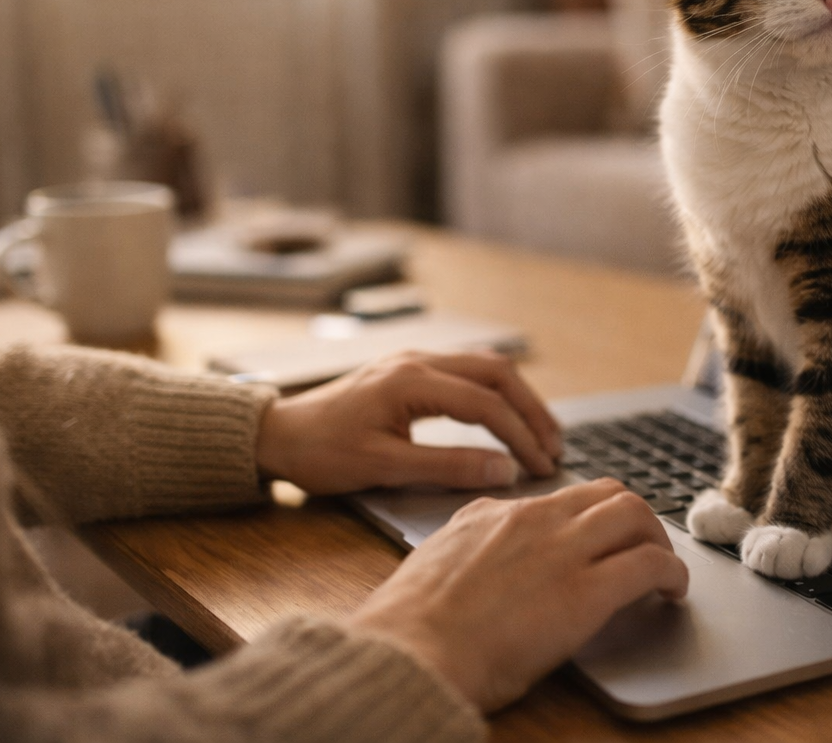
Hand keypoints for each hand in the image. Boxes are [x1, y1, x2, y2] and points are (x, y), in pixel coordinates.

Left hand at [253, 350, 561, 494]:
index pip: (486, 404)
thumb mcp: (383, 467)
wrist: (277, 435)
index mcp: (412, 381)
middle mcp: (418, 361)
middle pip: (497, 373)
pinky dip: (495, 392)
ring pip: (484, 367)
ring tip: (539, 432)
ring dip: (517, 397)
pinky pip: (466, 371)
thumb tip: (503, 469)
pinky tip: (505, 415)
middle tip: (554, 446)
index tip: (541, 467)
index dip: (520, 436)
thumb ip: (447, 466)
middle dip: (531, 409)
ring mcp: (413, 361)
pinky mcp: (408, 371)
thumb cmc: (321, 454)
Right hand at [346, 479, 689, 710]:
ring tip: (664, 568)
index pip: (557, 499)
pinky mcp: (588, 591)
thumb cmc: (411, 626)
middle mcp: (533, 519)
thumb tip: (479, 559)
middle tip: (642, 547)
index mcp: (491, 512)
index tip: (595, 540)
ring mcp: (563, 550)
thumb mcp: (434, 562)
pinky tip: (673, 592)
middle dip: (633, 517)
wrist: (412, 648)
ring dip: (658, 539)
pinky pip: (650, 564)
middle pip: (606, 493)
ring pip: (634, 514)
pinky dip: (672, 573)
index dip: (586, 518)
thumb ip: (466, 548)